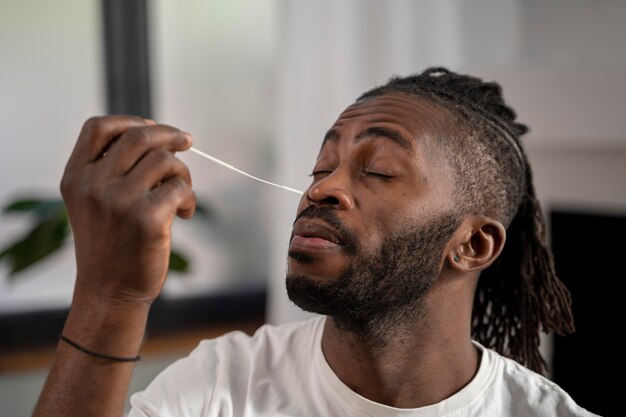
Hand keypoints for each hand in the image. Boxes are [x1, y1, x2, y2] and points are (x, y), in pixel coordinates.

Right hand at [61, 116, 195, 305]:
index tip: (152, 127)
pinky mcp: (148, 219)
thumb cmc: (110, 244)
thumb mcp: (94, 202)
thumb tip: (159, 136)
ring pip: (165, 161)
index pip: (98, 128)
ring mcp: (119, 201)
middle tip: (187, 142)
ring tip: (182, 194)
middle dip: (170, 135)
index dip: (129, 120)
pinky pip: (180, 188)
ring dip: (182, 173)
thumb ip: (113, 169)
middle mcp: (94, 185)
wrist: (110, 291)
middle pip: (139, 136)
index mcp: (76, 177)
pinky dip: (190, 198)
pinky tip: (185, 214)